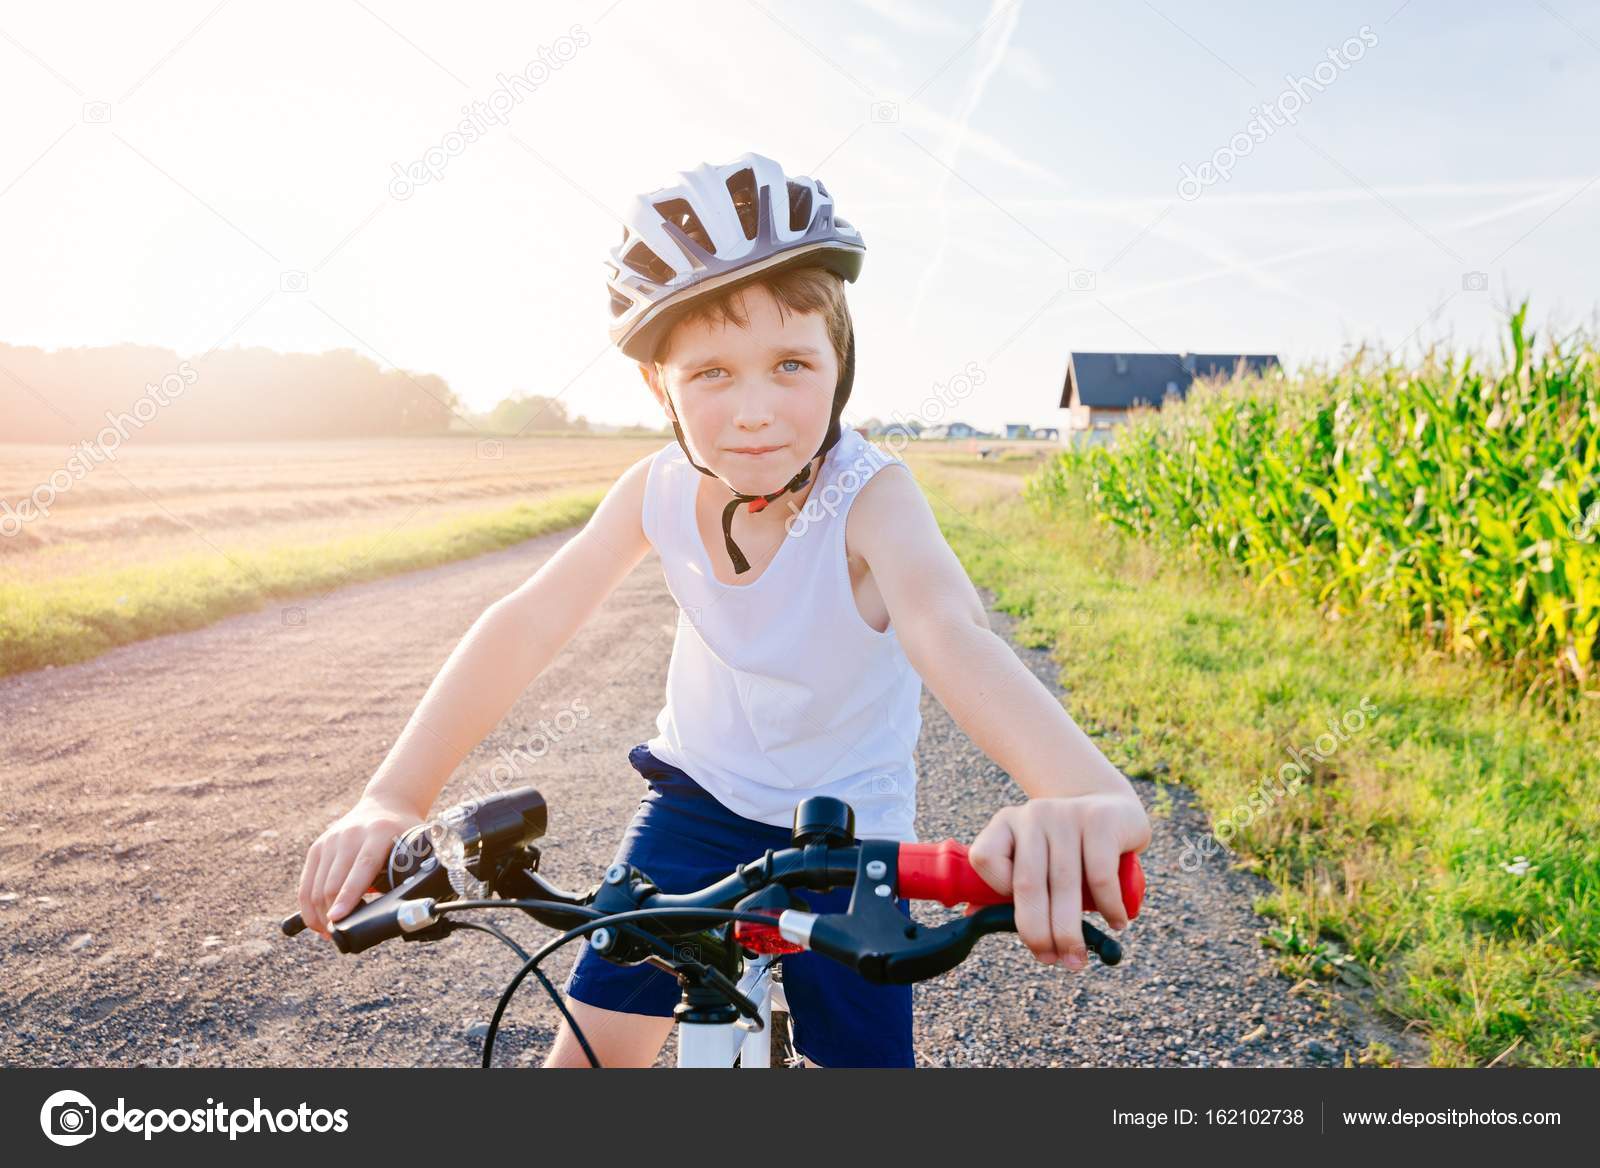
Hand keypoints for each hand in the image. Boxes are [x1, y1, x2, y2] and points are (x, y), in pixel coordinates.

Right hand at [296, 794, 421, 939]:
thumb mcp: (413, 847)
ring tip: (328, 933)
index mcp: (379, 833)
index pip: (361, 868)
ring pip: (316, 886)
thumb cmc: (403, 833)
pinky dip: (308, 906)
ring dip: (319, 915)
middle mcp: (350, 835)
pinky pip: (305, 883)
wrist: (386, 803)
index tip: (338, 919)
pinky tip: (316, 921)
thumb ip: (408, 873)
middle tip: (338, 937)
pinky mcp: (317, 847)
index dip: (348, 896)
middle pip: (333, 882)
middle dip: (331, 914)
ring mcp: (330, 840)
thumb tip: (408, 911)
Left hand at [967, 794, 1149, 968]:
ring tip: (1078, 957)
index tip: (1022, 922)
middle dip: (1037, 932)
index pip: (984, 859)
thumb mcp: (1033, 859)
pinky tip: (1116, 922)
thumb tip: (972, 918)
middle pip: (1026, 883)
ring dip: (1071, 931)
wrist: (1112, 808)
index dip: (999, 896)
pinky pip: (1099, 875)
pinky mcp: (1100, 820)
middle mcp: (1032, 815)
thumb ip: (1006, 885)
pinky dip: (1108, 907)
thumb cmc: (1066, 847)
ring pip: (1064, 884)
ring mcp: (1066, 814)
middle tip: (1052, 961)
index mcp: (1005, 824)